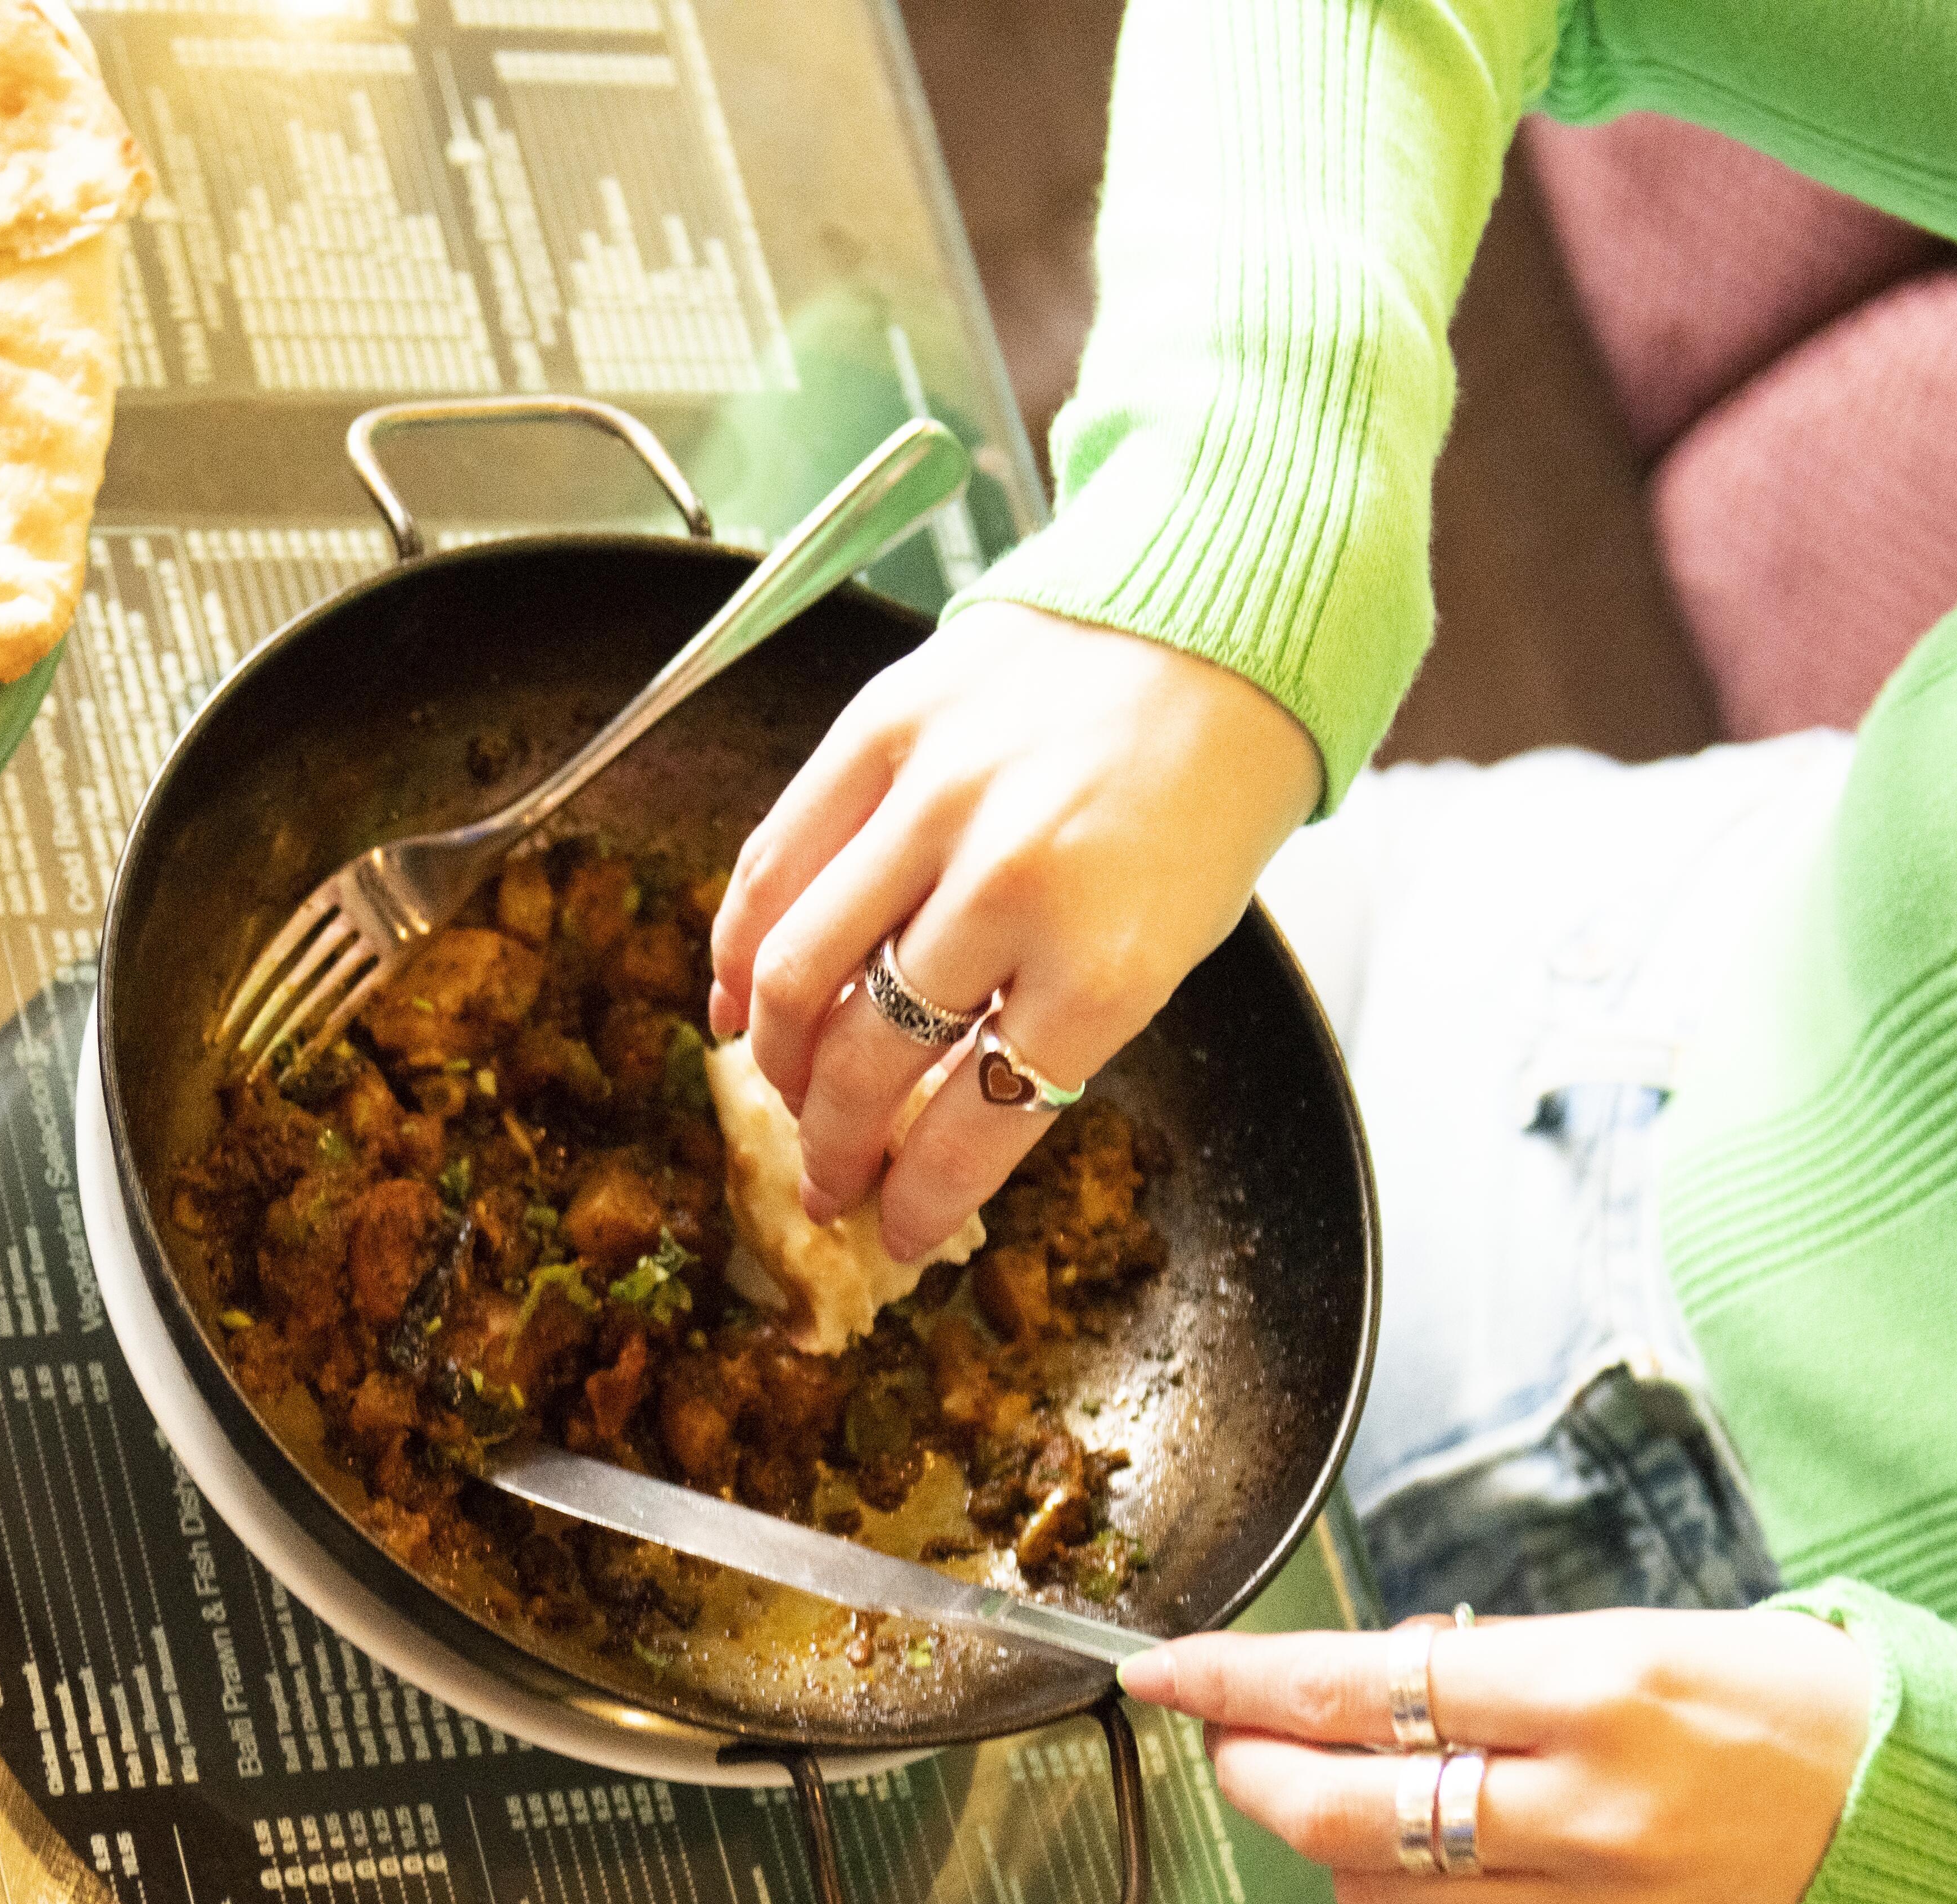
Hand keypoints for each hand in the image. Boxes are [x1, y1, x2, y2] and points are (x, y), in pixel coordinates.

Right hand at [708, 604, 1316, 1260]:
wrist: (1221, 617)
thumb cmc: (1207, 793)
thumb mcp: (1166, 943)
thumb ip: (1049, 1032)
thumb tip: (927, 1128)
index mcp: (1109, 960)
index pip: (976, 1123)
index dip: (919, 1200)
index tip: (892, 1232)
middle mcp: (1013, 883)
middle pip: (870, 1059)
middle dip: (832, 1146)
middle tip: (824, 1181)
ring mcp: (938, 799)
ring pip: (798, 969)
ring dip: (774, 1058)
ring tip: (779, 1094)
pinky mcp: (884, 729)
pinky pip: (777, 859)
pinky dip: (739, 942)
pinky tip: (735, 997)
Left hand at [1118, 1606, 1874, 1903]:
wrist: (1934, 1834)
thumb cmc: (1786, 1708)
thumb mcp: (1641, 1637)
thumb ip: (1492, 1668)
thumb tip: (1361, 1683)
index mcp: (1597, 1692)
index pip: (1360, 1689)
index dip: (1240, 1683)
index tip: (1167, 1673)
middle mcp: (1590, 1813)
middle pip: (1341, 1811)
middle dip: (1255, 1775)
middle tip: (1232, 1744)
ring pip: (1378, 1896)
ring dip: (1336, 1845)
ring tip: (1358, 1797)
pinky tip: (1444, 1869)